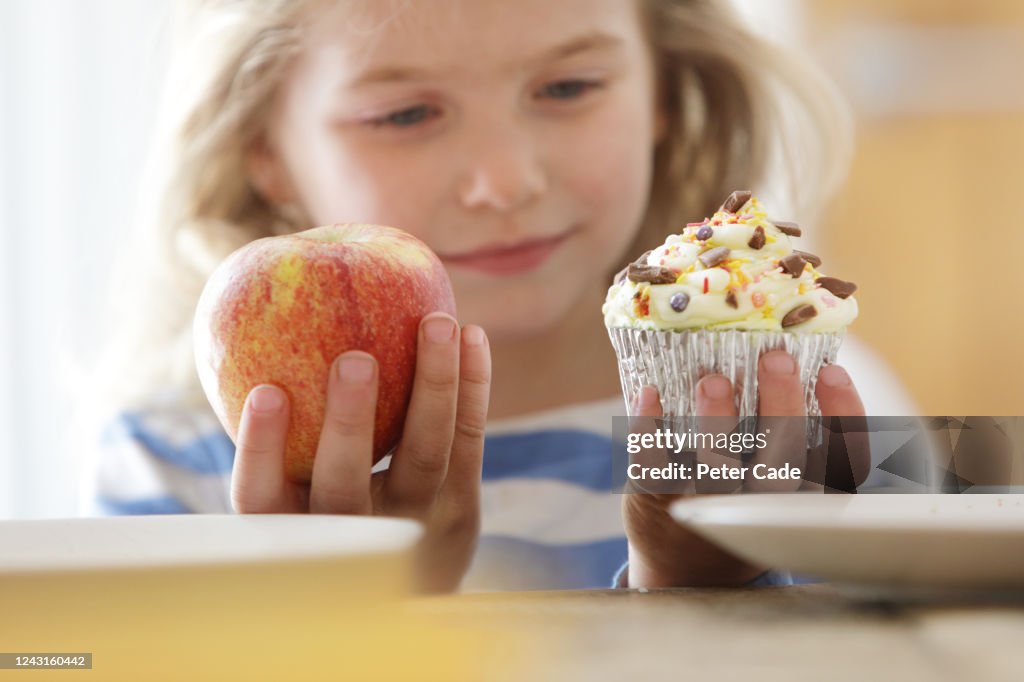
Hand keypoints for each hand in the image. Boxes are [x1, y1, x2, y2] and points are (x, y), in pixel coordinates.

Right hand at [230, 312, 490, 593]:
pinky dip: (471, 388)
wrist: (409, 589)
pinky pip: (468, 441)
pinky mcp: (462, 509)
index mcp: (294, 531)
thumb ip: (275, 437)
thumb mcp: (291, 497)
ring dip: (432, 386)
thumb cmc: (329, 513)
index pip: (262, 497)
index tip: (265, 392)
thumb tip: (255, 330)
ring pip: (424, 456)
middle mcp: (355, 536)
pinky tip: (470, 336)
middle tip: (353, 360)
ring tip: (436, 323)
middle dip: (349, 424)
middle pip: (347, 488)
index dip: (261, 448)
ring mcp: (416, 525)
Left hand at [622, 350, 868, 587]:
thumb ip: (789, 424)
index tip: (830, 370)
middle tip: (776, 359)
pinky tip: (647, 393)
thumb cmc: (740, 492)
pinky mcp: (660, 506)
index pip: (841, 464)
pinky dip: (647, 431)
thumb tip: (788, 347)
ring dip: (716, 424)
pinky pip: (653, 470)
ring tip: (712, 381)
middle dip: (782, 409)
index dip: (843, 419)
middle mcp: (761, 508)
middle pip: (782, 466)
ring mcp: (710, 509)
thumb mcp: (777, 470)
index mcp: (802, 494)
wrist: (684, 558)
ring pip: (718, 473)